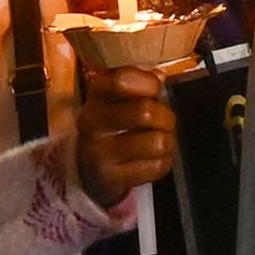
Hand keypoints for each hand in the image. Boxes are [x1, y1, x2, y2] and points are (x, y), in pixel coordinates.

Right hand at [73, 67, 176, 208]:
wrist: (87, 170)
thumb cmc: (111, 126)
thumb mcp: (116, 100)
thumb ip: (138, 84)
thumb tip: (159, 75)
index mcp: (96, 95)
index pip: (121, 79)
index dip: (148, 83)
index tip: (155, 89)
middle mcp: (91, 122)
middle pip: (144, 112)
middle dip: (166, 117)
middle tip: (165, 123)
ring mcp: (98, 152)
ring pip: (156, 142)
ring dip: (167, 142)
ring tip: (160, 142)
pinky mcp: (110, 178)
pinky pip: (155, 167)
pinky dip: (163, 163)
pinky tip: (153, 160)